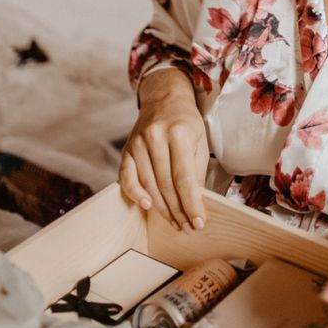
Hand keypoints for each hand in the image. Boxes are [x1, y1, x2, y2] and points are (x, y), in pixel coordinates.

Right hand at [119, 68, 208, 231]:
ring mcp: (138, 144)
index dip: (191, 203)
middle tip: (188, 228)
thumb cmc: (186, 123)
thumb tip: (195, 202)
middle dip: (178, 210)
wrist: (164, 100)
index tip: (198, 223)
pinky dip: (135, 194)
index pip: (185, 177)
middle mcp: (156, 138)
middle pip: (166, 184)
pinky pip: (127, 177)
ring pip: (149, 185)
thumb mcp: (200, 141)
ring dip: (162, 209)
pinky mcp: (126, 150)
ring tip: (175, 223)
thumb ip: (197, 170)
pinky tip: (147, 207)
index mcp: (179, 133)